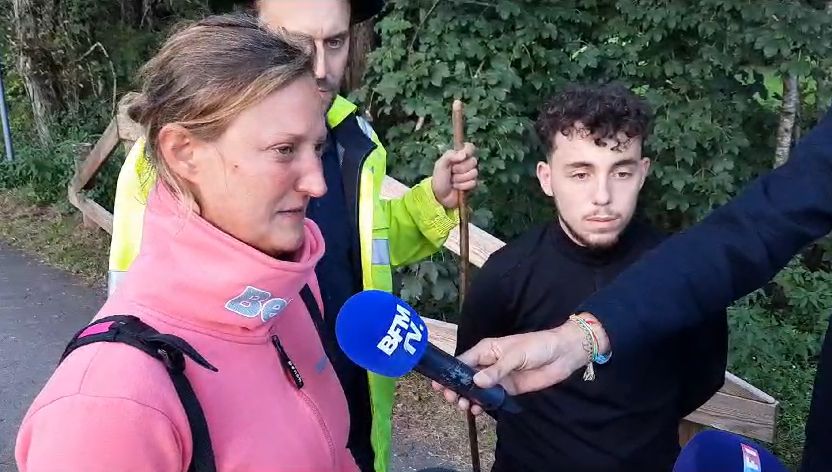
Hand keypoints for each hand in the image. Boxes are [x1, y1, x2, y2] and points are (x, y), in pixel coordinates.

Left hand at [431, 143, 477, 208]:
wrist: (439, 196)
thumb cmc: (439, 178)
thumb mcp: (440, 165)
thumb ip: (450, 156)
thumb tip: (463, 154)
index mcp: (458, 156)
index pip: (470, 147)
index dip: (468, 151)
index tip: (462, 156)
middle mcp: (466, 163)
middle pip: (473, 161)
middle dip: (460, 169)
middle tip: (451, 172)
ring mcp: (470, 174)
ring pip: (473, 173)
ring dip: (460, 179)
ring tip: (452, 181)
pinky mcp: (472, 184)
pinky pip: (473, 183)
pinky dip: (462, 186)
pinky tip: (456, 187)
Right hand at [432, 314, 608, 413]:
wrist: (562, 355)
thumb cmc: (538, 346)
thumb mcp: (516, 354)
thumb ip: (496, 370)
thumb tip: (477, 382)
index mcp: (486, 349)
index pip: (462, 361)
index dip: (450, 372)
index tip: (439, 384)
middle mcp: (488, 364)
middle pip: (466, 378)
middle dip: (456, 388)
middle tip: (452, 399)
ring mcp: (498, 378)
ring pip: (476, 390)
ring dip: (468, 398)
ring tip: (464, 406)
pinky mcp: (508, 389)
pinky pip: (490, 398)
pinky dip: (482, 405)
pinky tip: (477, 410)